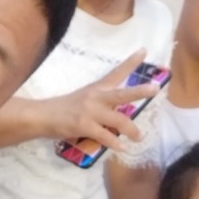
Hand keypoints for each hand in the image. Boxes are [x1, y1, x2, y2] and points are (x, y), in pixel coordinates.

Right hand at [41, 49, 160, 151]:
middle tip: (155, 88)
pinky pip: (105, 136)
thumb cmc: (64, 108)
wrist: (43, 115)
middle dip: (140, 91)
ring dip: (132, 130)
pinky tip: (122, 148)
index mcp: (97, 88)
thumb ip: (102, 104)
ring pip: (119, 119)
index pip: (117, 72)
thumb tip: (119, 116)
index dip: (131, 62)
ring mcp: (91, 112)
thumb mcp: (84, 99)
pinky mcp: (85, 126)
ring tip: (140, 137)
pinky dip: (115, 144)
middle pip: (122, 93)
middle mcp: (96, 97)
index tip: (144, 50)